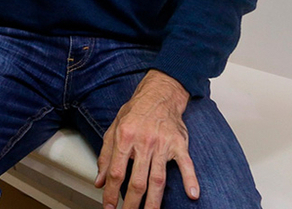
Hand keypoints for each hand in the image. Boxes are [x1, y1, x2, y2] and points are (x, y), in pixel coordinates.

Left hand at [95, 70, 199, 208]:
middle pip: (137, 180)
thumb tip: (99, 180)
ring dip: (154, 201)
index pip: (116, 172)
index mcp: (124, 138)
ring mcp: (163, 144)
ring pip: (158, 178)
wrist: (159, 95)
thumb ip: (105, 155)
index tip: (109, 206)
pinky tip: (192, 195)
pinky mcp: (179, 144)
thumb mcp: (113, 129)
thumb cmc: (135, 112)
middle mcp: (143, 142)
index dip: (112, 192)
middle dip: (132, 203)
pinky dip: (190, 179)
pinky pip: (186, 165)